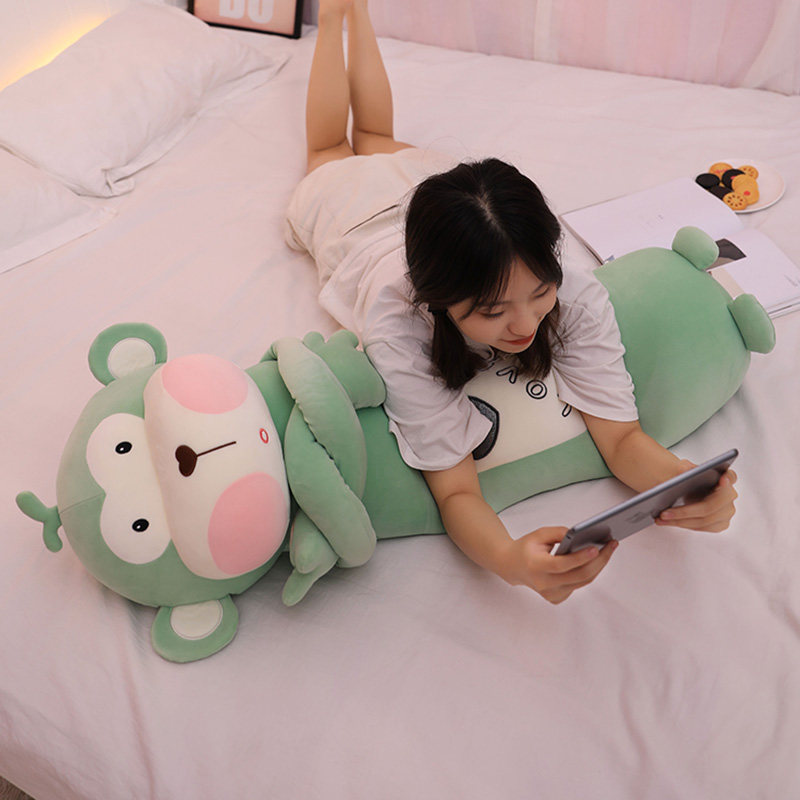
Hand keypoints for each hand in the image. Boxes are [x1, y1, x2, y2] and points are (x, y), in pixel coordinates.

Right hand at [502, 526, 617, 604]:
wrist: (512, 566)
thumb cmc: (527, 548)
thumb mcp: (539, 534)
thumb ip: (560, 533)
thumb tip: (583, 535)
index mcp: (536, 566)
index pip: (562, 565)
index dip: (580, 557)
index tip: (597, 547)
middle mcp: (543, 584)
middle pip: (578, 575)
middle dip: (599, 560)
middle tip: (611, 545)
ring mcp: (550, 594)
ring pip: (582, 581)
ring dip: (598, 566)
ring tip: (608, 549)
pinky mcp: (556, 598)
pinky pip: (578, 585)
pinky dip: (588, 572)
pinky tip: (595, 559)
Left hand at [655, 459, 737, 531]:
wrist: (689, 490)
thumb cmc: (689, 479)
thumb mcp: (685, 469)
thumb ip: (687, 469)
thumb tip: (685, 473)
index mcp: (725, 477)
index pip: (730, 477)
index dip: (728, 480)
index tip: (722, 480)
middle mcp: (730, 495)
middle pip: (710, 506)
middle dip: (685, 511)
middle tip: (664, 513)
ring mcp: (727, 511)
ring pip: (704, 520)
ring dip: (680, 521)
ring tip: (661, 518)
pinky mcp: (720, 524)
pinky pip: (701, 527)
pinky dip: (683, 525)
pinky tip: (668, 522)